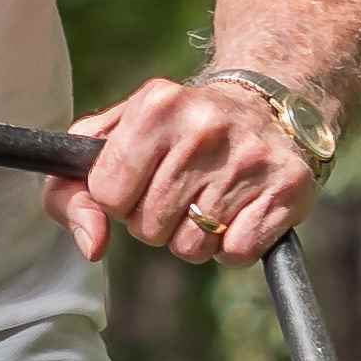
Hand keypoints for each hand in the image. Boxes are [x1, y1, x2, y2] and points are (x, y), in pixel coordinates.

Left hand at [45, 75, 322, 265]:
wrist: (267, 108)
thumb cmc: (176, 133)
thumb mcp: (115, 141)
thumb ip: (73, 189)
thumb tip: (92, 245)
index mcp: (156, 106)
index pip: (107, 195)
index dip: (119, 200)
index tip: (141, 180)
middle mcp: (203, 127)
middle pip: (148, 228)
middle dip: (157, 222)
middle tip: (181, 191)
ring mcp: (249, 158)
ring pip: (192, 248)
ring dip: (196, 237)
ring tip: (211, 199)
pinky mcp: (287, 188)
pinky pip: (235, 254)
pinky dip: (232, 247)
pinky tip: (240, 212)